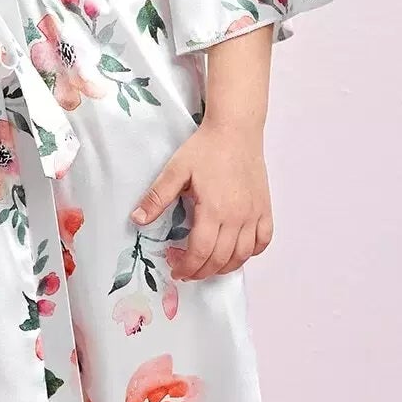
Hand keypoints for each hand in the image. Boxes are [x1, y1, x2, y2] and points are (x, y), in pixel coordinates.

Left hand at [130, 123, 272, 279]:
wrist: (235, 130)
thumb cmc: (205, 148)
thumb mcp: (175, 171)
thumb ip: (156, 198)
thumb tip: (136, 220)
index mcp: (214, 210)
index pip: (201, 252)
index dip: (187, 267)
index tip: (176, 269)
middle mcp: (238, 217)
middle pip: (221, 259)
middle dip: (201, 271)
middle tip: (187, 271)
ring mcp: (254, 214)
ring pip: (243, 255)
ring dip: (225, 267)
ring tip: (208, 265)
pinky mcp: (265, 208)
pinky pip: (264, 240)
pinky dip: (251, 252)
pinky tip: (237, 251)